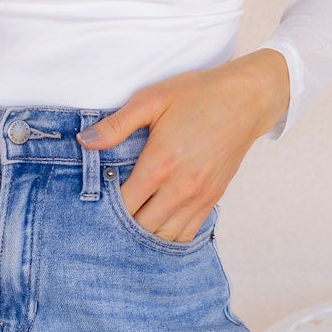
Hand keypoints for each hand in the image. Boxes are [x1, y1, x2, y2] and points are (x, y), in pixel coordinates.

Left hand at [76, 50, 290, 241]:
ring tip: (129, 224)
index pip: (123, 203)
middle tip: (107, 215)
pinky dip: (168, 237)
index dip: (105, 206)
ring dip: (144, 234)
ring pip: (163, 236)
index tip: (95, 199)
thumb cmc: (198, 95)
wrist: (247, 100)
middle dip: (121, 224)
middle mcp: (180, 188)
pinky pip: (186, 234)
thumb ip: (117, 124)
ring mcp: (198, 198)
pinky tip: (155, 227)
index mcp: (160, 164)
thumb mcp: (152, 99)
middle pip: (140, 226)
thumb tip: (85, 140)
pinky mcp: (212, 200)